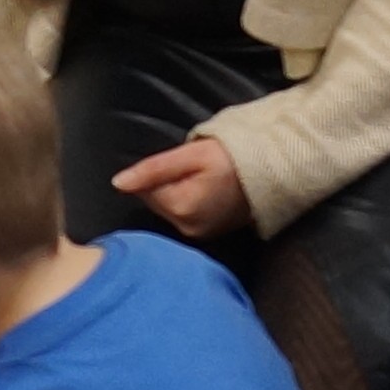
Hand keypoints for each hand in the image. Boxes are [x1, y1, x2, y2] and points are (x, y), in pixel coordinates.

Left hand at [108, 137, 246, 242]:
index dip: (158, 171)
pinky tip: (206, 191)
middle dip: (166, 183)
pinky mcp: (208, 234)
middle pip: (156, 201)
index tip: (181, 162)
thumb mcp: (190, 155)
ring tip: (202, 179)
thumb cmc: (232, 157)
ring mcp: (198, 234)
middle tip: (194, 169)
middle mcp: (186, 228)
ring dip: (177, 193)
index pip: (144, 190)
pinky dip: (189, 203)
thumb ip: (152, 170)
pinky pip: (184, 216)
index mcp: (179, 208)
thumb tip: (117, 183)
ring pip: (169, 208)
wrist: (272, 172)